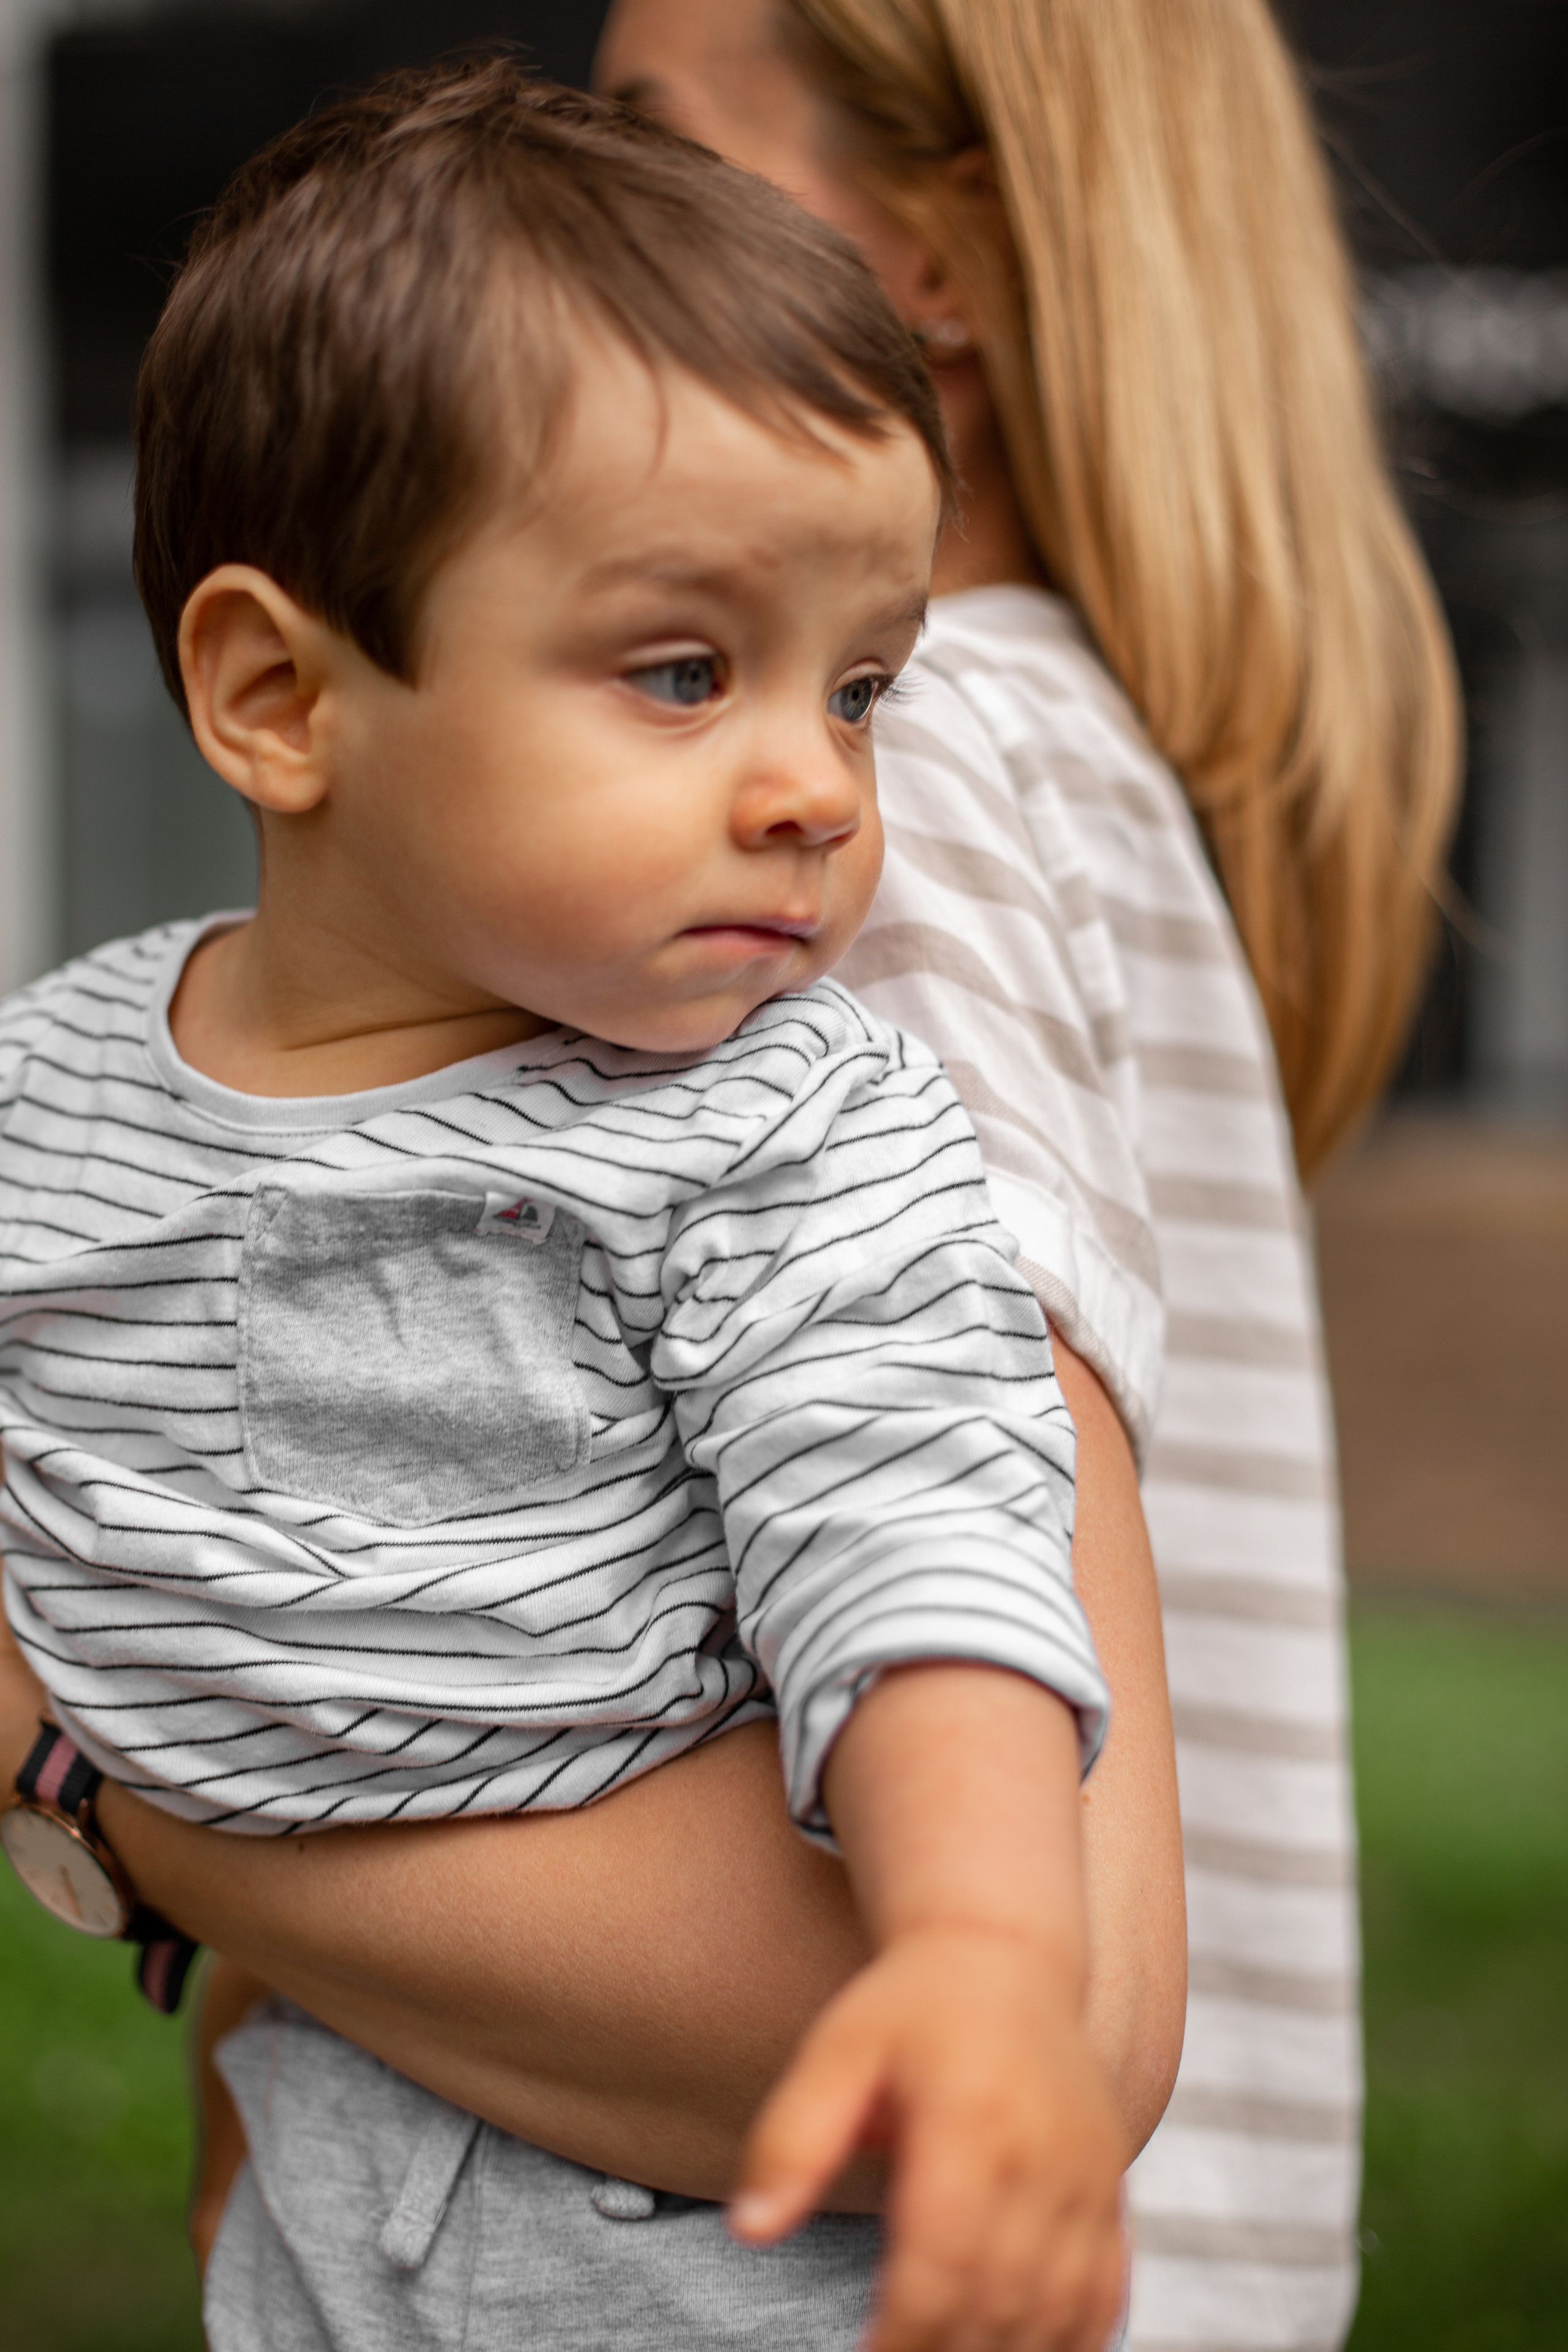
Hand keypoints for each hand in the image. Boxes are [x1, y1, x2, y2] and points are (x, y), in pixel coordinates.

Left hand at [730, 1922, 1126, 2351]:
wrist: (1008, 1955)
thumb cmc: (908, 2007)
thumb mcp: (835, 2051)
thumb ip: (790, 2139)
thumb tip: (748, 2229)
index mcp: (970, 2118)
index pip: (940, 2264)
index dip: (902, 2336)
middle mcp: (1043, 2152)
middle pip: (999, 2301)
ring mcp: (1089, 2175)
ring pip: (1058, 2311)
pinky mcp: (1112, 2187)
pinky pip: (1105, 2292)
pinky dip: (1068, 2340)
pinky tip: (1016, 2351)